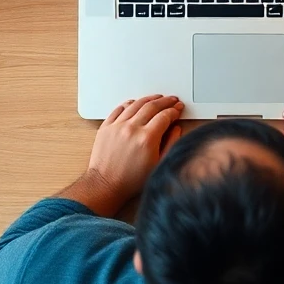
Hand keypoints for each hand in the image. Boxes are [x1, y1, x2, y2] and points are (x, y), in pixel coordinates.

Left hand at [76, 95, 183, 214]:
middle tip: (172, 100)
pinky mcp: (106, 127)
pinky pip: (119, 109)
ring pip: (136, 104)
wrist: (106, 185)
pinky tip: (135, 103)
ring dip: (149, 99)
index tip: (178, 109)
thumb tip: (176, 128)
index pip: (164, 116)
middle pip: (152, 106)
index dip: (174, 110)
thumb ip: (170, 143)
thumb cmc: (131, 180)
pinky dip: (129, 103)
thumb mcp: (158, 165)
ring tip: (157, 98)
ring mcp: (117, 126)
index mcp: (147, 138)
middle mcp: (132, 128)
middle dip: (165, 101)